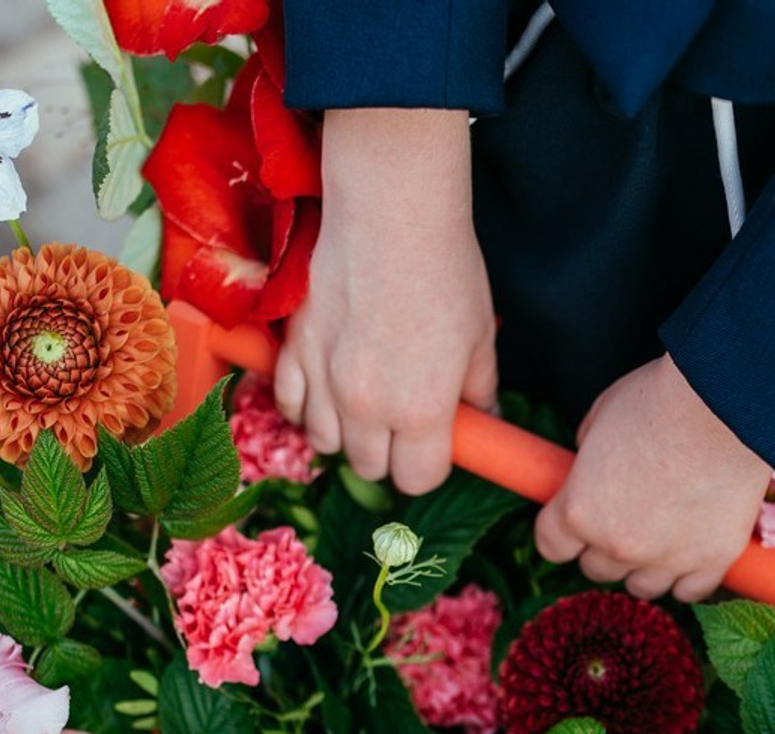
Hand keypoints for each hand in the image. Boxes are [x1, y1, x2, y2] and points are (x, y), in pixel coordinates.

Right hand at [275, 108, 497, 494]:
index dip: (427, 467)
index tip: (432, 445)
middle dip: (387, 453)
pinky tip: (324, 388)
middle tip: (399, 421)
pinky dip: (305, 406)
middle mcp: (369, 408)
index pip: (417, 481)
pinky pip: (289, 407)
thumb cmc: (446, 269)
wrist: (391, 212)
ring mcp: (325, 381)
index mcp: (422, 411)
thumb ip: (479, 390)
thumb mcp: (481, 336)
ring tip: (361, 403)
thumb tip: (484, 417)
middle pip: (370, 468)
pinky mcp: (295, 351)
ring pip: (325, 443)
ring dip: (344, 433)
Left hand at [535, 357, 770, 600]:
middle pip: (596, 569)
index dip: (562, 534)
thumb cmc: (661, 398)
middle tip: (628, 517)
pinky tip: (691, 555)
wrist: (726, 403)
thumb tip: (590, 463)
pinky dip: (688, 579)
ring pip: (641, 587)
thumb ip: (587, 451)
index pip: (552, 547)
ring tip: (661, 537)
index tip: (574, 523)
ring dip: (645, 567)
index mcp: (578, 511)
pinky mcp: (711, 560)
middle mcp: (616, 544)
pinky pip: (690, 592)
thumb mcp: (600, 415)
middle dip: (606, 547)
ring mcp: (665, 558)